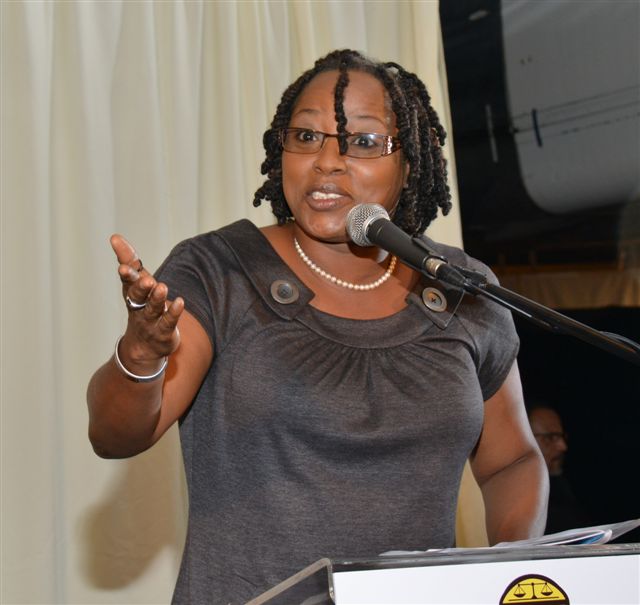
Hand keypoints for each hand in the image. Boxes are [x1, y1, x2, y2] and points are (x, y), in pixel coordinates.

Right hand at [110, 234, 183, 366]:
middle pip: (138, 296)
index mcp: (131, 293)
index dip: (127, 275)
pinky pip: (168, 322)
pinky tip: (180, 302)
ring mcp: (150, 321)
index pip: (128, 282)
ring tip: (162, 288)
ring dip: (157, 299)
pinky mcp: (163, 332)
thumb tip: (115, 237)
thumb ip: (129, 261)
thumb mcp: (135, 284)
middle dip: (141, 287)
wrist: (143, 347)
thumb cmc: (141, 307)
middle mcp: (139, 307)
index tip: (123, 267)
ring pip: (153, 309)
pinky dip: (173, 313)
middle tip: (147, 280)